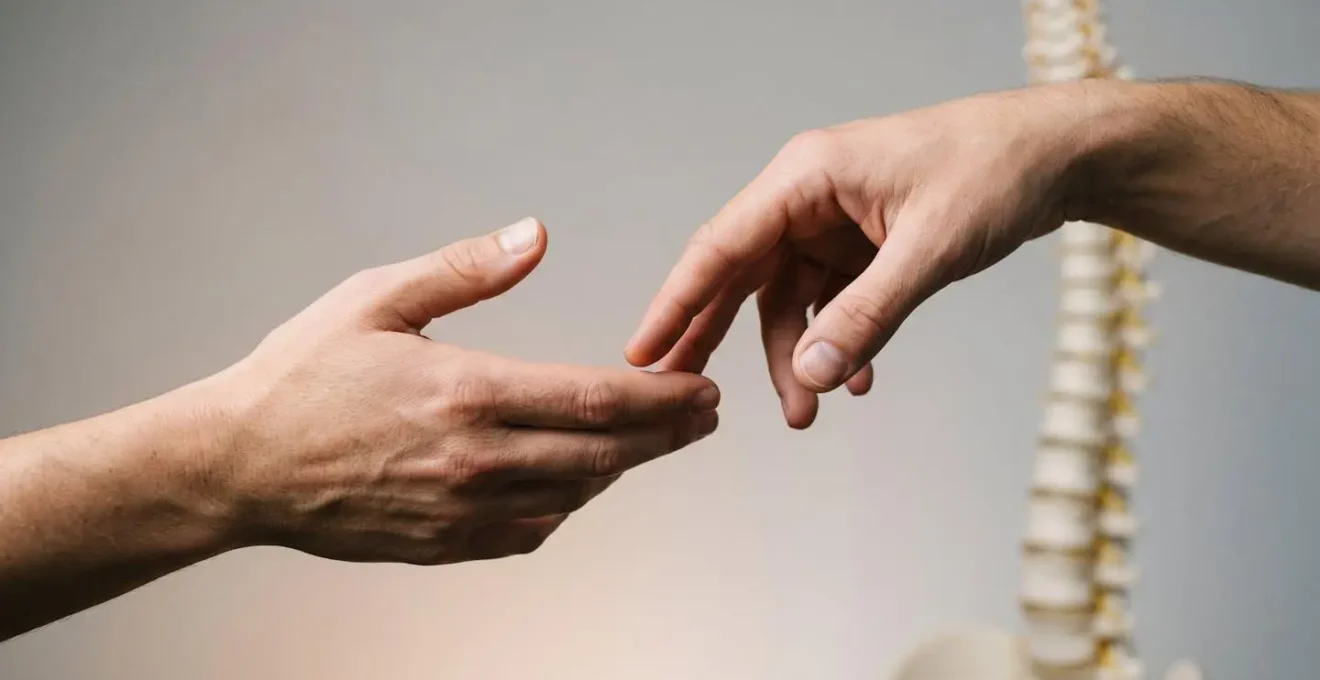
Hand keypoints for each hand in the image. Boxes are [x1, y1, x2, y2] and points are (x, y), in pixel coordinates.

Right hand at [205, 218, 720, 564]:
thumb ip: (465, 268)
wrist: (238, 465)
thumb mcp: (376, 297)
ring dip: (624, 467)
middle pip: (604, 454)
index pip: (596, 400)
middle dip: (666, 436)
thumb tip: (536, 235)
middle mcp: (474, 460)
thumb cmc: (300, 376)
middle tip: (703, 418)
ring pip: (575, 494)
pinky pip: (533, 531)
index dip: (662, 398)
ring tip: (655, 441)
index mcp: (466, 392)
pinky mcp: (445, 544)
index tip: (700, 389)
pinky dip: (570, 504)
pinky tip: (582, 481)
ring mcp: (461, 511)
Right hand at [625, 87, 1082, 427]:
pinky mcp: (864, 244)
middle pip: (742, 276)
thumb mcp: (929, 249)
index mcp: (806, 176)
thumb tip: (812, 375)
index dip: (676, 302)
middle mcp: (809, 197)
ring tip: (807, 411)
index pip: (721, 245)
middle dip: (719, 339)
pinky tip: (858, 378)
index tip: (642, 351)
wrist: (1058, 157)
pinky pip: (833, 303)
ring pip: (790, 300)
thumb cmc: (995, 172)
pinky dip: (839, 342)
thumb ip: (867, 316)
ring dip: (797, 356)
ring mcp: (836, 222)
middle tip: (688, 396)